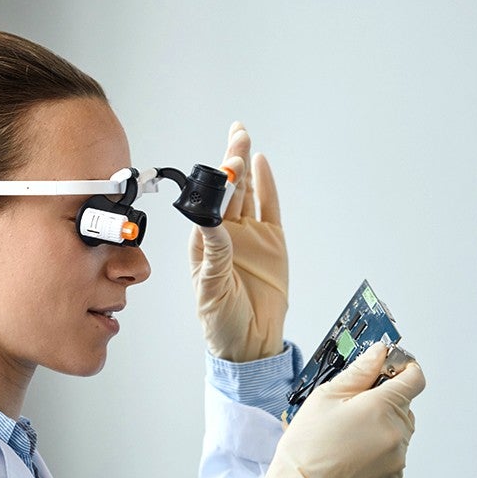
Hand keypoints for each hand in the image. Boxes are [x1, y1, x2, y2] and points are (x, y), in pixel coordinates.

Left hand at [189, 122, 287, 361]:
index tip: (221, 163)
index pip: (208, 204)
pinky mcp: (272, 243)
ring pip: (247, 194)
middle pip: (229, 191)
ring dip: (244, 167)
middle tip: (236, 134)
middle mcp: (226, 235)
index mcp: (204, 243)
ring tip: (243, 139)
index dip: (214, 180)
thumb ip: (215, 254)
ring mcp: (250, 237)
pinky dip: (267, 186)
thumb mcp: (212, 288)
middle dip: (230, 162)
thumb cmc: (222, 322)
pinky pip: (270, 208)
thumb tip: (211, 222)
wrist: (251, 343)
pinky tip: (261, 165)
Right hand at [257, 343, 425, 477]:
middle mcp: (397, 432)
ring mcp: (398, 457)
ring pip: (399, 428)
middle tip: (352, 405)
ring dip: (382, 424)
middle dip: (383, 400)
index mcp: (382, 407)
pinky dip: (380, 447)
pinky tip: (353, 450)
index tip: (390, 365)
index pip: (414, 378)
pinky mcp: (394, 476)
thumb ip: (359, 371)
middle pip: (404, 404)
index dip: (403, 367)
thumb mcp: (326, 396)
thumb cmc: (308, 444)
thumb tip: (377, 353)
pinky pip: (394, 452)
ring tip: (348, 432)